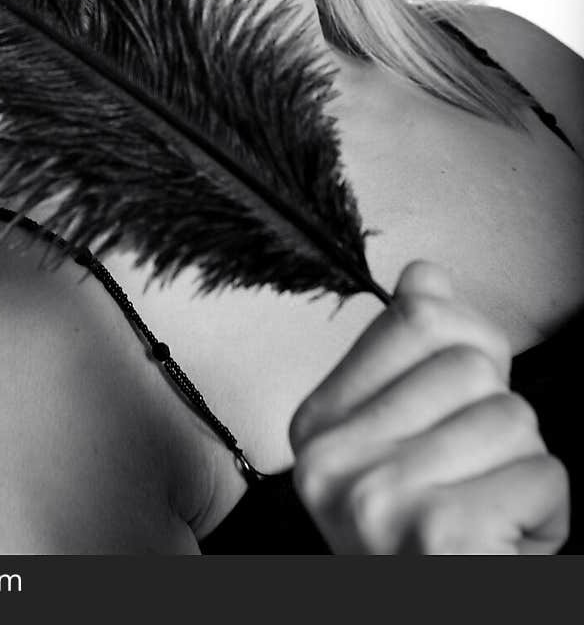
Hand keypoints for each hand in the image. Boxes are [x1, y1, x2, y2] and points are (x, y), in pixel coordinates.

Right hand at [289, 261, 568, 553]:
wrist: (438, 621)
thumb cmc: (429, 553)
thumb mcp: (403, 446)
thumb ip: (410, 354)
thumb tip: (425, 276)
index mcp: (317, 428)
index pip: (418, 313)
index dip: (469, 351)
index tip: (453, 410)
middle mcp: (333, 463)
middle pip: (473, 366)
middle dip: (500, 424)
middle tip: (472, 483)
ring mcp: (380, 499)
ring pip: (514, 419)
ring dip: (526, 473)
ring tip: (490, 521)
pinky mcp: (441, 535)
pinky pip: (544, 474)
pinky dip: (549, 515)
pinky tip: (506, 547)